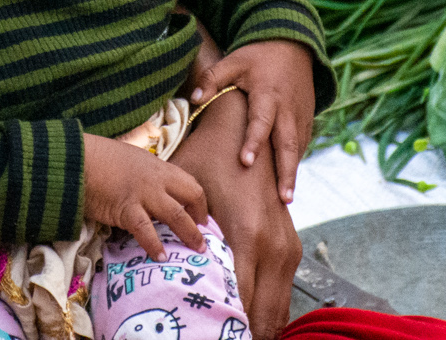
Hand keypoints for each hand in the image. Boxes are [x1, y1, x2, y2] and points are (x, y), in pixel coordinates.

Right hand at [83, 133, 207, 261]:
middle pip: (191, 195)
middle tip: (203, 236)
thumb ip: (146, 174)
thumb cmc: (99, 158)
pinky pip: (146, 230)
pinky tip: (160, 256)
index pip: (189, 183)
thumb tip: (153, 191)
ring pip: (176, 214)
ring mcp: (143, 194)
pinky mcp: (126, 209)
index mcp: (157, 166)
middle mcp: (155, 178)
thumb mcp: (131, 159)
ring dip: (189, 234)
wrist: (76, 159)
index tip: (201, 217)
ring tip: (197, 251)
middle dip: (200, 218)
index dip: (199, 202)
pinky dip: (155, 244)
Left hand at [169, 85, 298, 339]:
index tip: (207, 335)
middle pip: (262, 314)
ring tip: (233, 338)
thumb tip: (153, 265)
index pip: (238, 299)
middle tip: (217, 338)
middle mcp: (272, 245)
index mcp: (246, 235)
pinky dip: (268, 311)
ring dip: (257, 327)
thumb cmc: (209, 155)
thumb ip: (176, 228)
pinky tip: (249, 324)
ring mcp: (287, 247)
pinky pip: (284, 292)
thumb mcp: (186, 189)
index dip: (223, 324)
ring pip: (278, 309)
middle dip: (242, 333)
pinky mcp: (292, 245)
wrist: (246, 127)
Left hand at [194, 40, 318, 203]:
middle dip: (286, 172)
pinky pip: (301, 145)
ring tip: (286, 200)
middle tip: (283, 199)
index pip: (260, 121)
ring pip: (297, 149)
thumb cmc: (256, 57)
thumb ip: (213, 79)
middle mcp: (287, 109)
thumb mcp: (233, 61)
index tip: (246, 162)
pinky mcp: (307, 121)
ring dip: (292, 173)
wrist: (292, 46)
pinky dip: (295, 164)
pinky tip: (286, 185)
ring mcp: (300, 116)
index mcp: (267, 94)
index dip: (253, 141)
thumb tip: (193, 99)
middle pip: (287, 144)